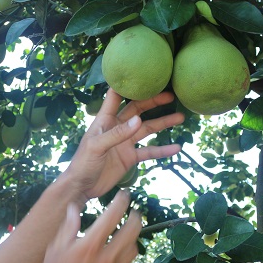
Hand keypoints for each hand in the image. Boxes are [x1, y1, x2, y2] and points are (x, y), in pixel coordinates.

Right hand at [33, 191, 141, 262]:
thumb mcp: (54, 249)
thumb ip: (68, 227)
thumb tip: (73, 207)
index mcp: (90, 245)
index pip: (113, 216)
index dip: (121, 201)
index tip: (124, 195)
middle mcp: (106, 258)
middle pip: (132, 230)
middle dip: (136, 217)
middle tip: (134, 211)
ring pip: (134, 248)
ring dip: (134, 237)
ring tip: (128, 232)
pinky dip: (128, 257)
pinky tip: (120, 255)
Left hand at [61, 89, 183, 202]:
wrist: (82, 187)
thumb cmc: (83, 163)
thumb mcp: (96, 146)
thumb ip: (116, 134)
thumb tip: (139, 120)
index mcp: (105, 120)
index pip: (115, 96)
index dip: (127, 84)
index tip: (143, 75)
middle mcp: (117, 127)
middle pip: (137, 109)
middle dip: (153, 101)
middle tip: (171, 95)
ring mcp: (125, 142)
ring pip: (147, 129)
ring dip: (163, 123)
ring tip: (180, 117)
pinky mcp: (130, 157)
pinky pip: (149, 152)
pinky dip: (163, 150)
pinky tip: (176, 148)